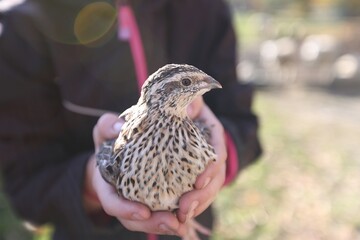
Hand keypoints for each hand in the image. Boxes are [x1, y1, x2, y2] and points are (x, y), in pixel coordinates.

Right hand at [84, 113, 186, 235]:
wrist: (118, 148)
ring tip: (183, 225)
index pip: (112, 202)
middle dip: (153, 224)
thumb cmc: (112, 138)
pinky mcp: (153, 199)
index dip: (125, 210)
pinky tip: (187, 221)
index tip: (143, 212)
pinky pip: (163, 213)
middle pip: (134, 220)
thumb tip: (119, 126)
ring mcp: (137, 202)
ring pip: (150, 221)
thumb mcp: (106, 130)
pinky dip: (175, 218)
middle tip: (172, 222)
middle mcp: (121, 198)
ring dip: (167, 225)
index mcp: (107, 184)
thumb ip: (108, 126)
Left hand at [178, 97, 226, 222]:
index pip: (218, 154)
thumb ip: (191, 102)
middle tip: (185, 208)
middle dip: (203, 195)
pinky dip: (191, 206)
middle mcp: (214, 152)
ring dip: (197, 205)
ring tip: (181, 217)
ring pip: (209, 190)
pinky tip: (178, 216)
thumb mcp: (189, 100)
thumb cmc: (183, 106)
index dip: (211, 169)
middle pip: (215, 178)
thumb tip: (188, 107)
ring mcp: (207, 166)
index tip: (198, 182)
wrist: (179, 112)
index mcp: (213, 134)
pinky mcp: (197, 176)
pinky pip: (198, 194)